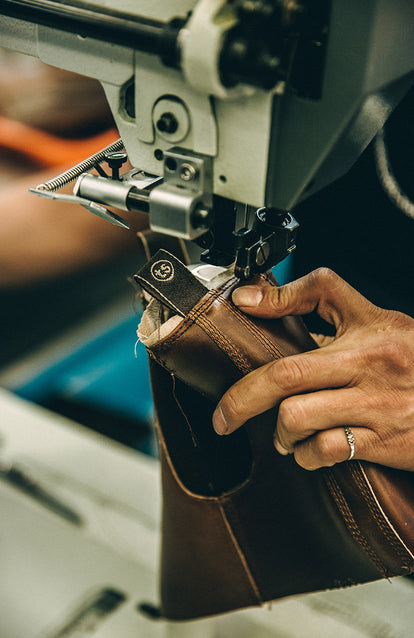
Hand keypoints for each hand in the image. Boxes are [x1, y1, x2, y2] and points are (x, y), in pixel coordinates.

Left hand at [212, 268, 413, 470]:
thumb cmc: (412, 356)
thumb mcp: (370, 316)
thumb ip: (316, 297)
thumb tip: (252, 299)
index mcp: (363, 337)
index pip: (308, 313)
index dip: (266, 312)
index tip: (237, 311)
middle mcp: (367, 371)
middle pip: (286, 377)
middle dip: (241, 400)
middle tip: (223, 418)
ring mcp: (374, 409)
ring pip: (299, 419)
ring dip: (279, 432)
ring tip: (282, 432)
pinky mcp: (382, 444)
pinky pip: (327, 451)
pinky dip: (306, 455)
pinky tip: (308, 450)